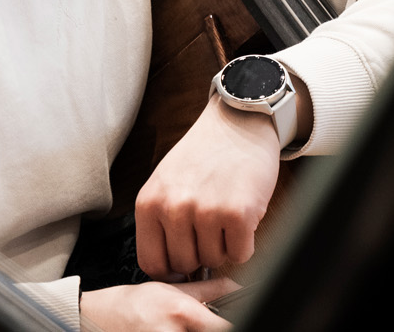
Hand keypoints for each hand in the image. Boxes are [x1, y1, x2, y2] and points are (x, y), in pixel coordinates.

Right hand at [79, 278, 236, 331]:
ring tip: (181, 324)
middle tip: (196, 319)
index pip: (223, 327)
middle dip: (209, 326)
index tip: (234, 318)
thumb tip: (237, 286)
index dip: (232, 322)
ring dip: (193, 330)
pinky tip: (173, 328)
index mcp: (181, 313)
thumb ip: (208, 289)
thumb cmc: (130, 303)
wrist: (97, 318)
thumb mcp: (170, 288)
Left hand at [134, 97, 278, 277]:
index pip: (151, 262)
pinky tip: (241, 217)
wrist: (238, 122)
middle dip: (199, 252)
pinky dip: (244, 243)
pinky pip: (240, 255)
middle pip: (185, 265)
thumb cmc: (203, 154)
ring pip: (213, 261)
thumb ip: (162, 223)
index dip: (170, 269)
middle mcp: (173, 208)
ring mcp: (205, 212)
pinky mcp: (238, 214)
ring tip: (224, 213)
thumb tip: (170, 270)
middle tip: (209, 225)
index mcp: (149, 202)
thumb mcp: (166, 183)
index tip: (183, 261)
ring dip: (223, 245)